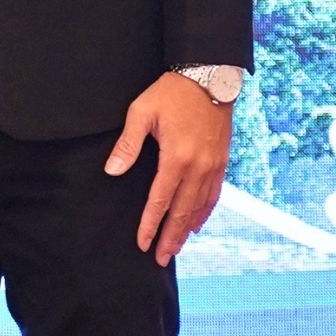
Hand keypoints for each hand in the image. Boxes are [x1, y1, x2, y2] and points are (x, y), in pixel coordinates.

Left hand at [107, 72, 230, 265]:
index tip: (142, 243)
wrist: (210, 76)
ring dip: (187, 229)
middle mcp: (198, 167)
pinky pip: (214, 194)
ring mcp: (213, 165)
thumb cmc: (171, 92)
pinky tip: (196, 222)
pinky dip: (205, 211)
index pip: (160, 201)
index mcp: (176, 158)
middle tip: (160, 259)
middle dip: (170, 237)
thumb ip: (128, 144)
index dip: (150, 225)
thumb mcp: (142, 112)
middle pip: (182, 211)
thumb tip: (113, 171)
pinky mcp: (222, 160)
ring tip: (176, 247)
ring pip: (200, 206)